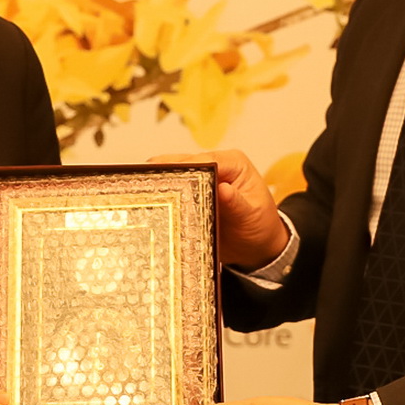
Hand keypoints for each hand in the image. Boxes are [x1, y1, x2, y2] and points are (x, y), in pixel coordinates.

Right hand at [150, 149, 288, 269]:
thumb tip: (223, 189)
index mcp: (233, 163)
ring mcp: (200, 178)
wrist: (257, 245)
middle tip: (147, 191)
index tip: (167, 181)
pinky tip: (149, 205)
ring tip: (144, 199)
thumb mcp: (253, 216)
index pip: (203, 159)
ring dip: (158, 185)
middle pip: (181, 163)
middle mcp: (214, 165)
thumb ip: (238, 204)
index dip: (183, 169)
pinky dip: (160, 196)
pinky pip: (170, 190)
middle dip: (164, 174)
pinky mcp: (190, 192)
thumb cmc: (260, 226)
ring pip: (170, 173)